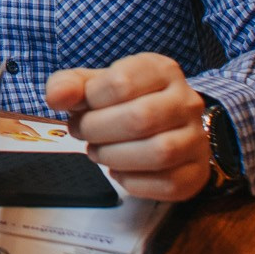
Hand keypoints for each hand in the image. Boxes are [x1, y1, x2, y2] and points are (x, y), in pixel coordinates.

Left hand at [44, 53, 210, 200]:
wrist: (164, 124)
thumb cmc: (122, 102)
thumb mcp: (94, 85)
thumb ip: (69, 86)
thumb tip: (57, 97)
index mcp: (161, 70)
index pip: (121, 83)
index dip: (90, 101)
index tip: (80, 108)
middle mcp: (186, 101)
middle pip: (141, 119)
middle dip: (98, 130)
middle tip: (83, 133)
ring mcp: (197, 138)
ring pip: (159, 153)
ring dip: (115, 157)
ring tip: (99, 152)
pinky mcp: (197, 172)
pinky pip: (169, 183)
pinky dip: (134, 182)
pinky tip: (120, 170)